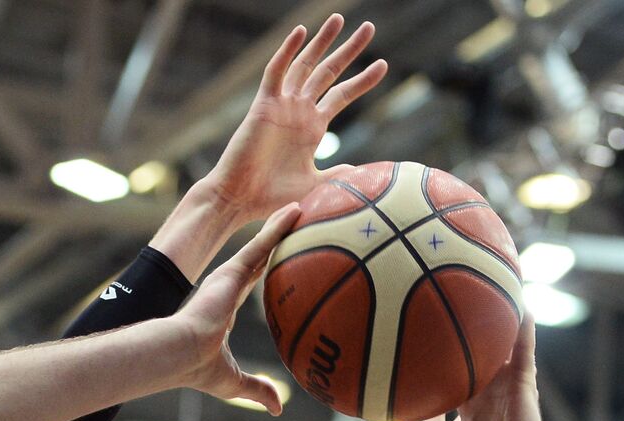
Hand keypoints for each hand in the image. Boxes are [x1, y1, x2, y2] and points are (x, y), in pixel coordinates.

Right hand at [173, 204, 300, 414]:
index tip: (281, 263)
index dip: (266, 272)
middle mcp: (227, 287)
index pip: (251, 285)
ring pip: (263, 243)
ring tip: (303, 205)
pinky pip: (263, 242)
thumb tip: (278, 408)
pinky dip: (280, 225)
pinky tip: (297, 209)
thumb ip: (258, 389)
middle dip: (275, 241)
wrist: (182, 353)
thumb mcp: (236, 381)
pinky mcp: (232, 268)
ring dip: (281, 224)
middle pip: (258, 257)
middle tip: (295, 225)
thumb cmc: (200, 368)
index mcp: (225, 308)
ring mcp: (230, 275)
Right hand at [206, 15, 387, 221]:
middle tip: (369, 28)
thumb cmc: (271, 197)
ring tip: (338, 19)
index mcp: (312, 127)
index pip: (342, 95)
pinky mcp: (263, 105)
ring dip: (320, 42)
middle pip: (328, 72)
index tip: (383, 66)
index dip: (362, 80)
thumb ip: (336, 175)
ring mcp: (281, 105)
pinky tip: (300, 32)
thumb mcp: (314, 184)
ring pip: (304, 64)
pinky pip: (276, 72)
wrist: (240, 198)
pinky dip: (287, 52)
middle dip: (349, 50)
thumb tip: (362, 172)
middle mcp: (299, 111)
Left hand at [366, 317, 553, 420]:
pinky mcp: (523, 386)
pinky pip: (523, 352)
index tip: (431, 347)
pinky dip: (523, 330)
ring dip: (500, 327)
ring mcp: (508, 390)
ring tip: (495, 294)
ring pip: (503, 352)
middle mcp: (490, 397)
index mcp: (471, 412)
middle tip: (462, 311)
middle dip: (473, 341)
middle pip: (480, 362)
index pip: (458, 382)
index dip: (446, 366)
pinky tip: (521, 306)